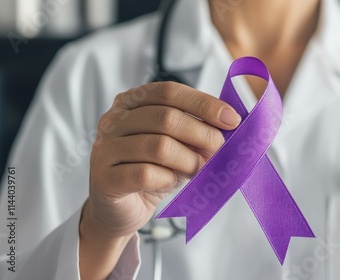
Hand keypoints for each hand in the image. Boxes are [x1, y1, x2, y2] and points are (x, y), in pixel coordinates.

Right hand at [84, 81, 240, 237]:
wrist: (121, 209)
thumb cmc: (152, 171)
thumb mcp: (177, 145)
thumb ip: (196, 132)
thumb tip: (228, 126)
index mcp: (131, 102)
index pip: (169, 92)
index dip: (203, 103)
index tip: (231, 119)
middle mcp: (113, 120)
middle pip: (166, 118)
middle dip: (202, 134)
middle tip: (220, 150)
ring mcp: (105, 148)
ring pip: (158, 146)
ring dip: (189, 160)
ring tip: (198, 170)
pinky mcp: (104, 178)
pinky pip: (144, 173)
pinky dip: (167, 179)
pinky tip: (171, 182)